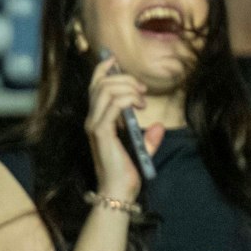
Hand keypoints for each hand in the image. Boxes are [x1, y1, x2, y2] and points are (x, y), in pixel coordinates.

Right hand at [85, 55, 159, 202]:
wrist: (119, 190)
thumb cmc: (127, 171)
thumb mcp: (141, 148)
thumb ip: (149, 137)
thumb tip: (158, 126)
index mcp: (97, 120)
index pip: (94, 87)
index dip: (103, 69)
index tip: (116, 61)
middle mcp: (92, 120)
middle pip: (101, 84)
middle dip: (124, 78)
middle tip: (142, 89)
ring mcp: (95, 126)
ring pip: (106, 90)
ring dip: (127, 87)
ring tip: (142, 98)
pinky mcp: (101, 132)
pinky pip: (113, 104)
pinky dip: (128, 99)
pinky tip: (139, 106)